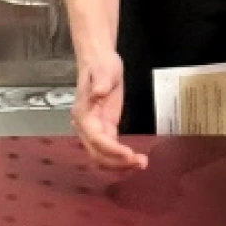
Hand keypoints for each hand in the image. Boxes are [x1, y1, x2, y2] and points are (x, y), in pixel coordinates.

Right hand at [70, 52, 147, 171]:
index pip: (96, 138)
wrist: (98, 60)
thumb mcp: (104, 69)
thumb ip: (101, 82)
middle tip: (141, 163)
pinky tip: (135, 161)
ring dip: (119, 165)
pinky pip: (109, 150)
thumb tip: (98, 92)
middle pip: (97, 153)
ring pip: (102, 156)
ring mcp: (94, 129)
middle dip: (117, 162)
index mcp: (83, 114)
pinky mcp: (104, 128)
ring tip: (142, 164)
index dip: (111, 150)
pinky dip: (120, 158)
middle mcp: (85, 126)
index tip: (129, 154)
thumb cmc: (101, 64)